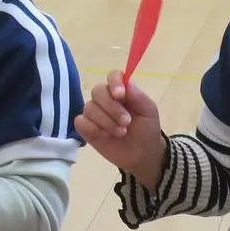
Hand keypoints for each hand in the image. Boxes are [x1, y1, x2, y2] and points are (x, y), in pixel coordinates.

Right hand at [73, 70, 165, 188]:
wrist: (142, 154)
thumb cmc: (146, 129)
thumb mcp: (149, 111)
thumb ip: (138, 96)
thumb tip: (126, 83)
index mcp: (121, 91)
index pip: (113, 76)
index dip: (114, 83)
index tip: (120, 95)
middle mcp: (105, 99)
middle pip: (97, 91)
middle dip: (112, 108)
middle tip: (126, 122)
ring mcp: (93, 113)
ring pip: (89, 108)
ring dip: (106, 122)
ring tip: (120, 132)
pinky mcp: (85, 127)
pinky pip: (80, 122)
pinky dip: (93, 129)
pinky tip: (104, 136)